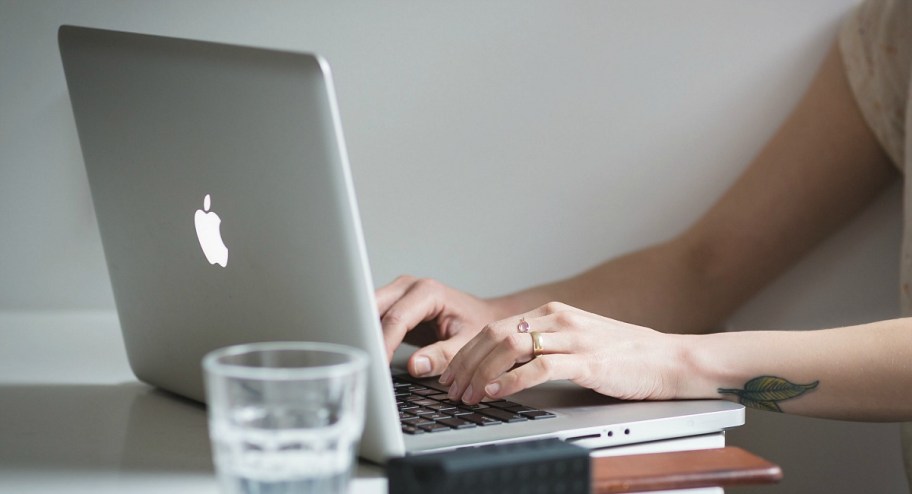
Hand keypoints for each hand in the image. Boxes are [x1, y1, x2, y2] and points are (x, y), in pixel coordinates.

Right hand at [376, 275, 507, 376]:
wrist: (481, 316)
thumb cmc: (477, 325)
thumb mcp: (467, 343)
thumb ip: (444, 356)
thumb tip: (416, 366)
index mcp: (428, 292)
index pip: (397, 318)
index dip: (384, 343)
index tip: (378, 365)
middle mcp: (409, 286)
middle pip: (374, 308)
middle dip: (367, 335)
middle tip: (364, 362)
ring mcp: (398, 292)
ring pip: (369, 311)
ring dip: (364, 333)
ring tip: (363, 358)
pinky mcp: (393, 303)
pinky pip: (373, 317)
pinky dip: (369, 333)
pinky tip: (369, 351)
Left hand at [439, 302, 687, 403]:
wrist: (670, 360)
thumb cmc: (625, 356)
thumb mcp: (577, 343)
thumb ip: (544, 348)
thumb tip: (506, 366)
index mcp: (553, 313)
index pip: (496, 328)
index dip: (468, 351)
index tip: (452, 372)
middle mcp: (559, 319)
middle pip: (496, 335)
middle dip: (466, 363)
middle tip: (451, 387)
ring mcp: (574, 338)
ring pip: (510, 347)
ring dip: (481, 372)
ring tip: (467, 393)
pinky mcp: (588, 361)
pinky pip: (539, 368)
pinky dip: (510, 381)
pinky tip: (495, 393)